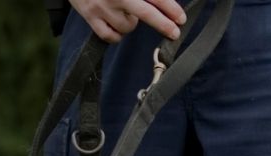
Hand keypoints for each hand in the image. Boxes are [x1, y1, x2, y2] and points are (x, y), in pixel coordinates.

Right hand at [71, 0, 186, 42]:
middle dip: (163, 25)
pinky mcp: (89, 16)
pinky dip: (117, 34)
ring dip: (131, 23)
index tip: (181, 18)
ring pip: (128, 27)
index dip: (170, 8)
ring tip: (126, 12)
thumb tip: (165, 4)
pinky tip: (117, 25)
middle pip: (145, 13)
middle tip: (174, 32)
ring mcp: (101, 7)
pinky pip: (110, 36)